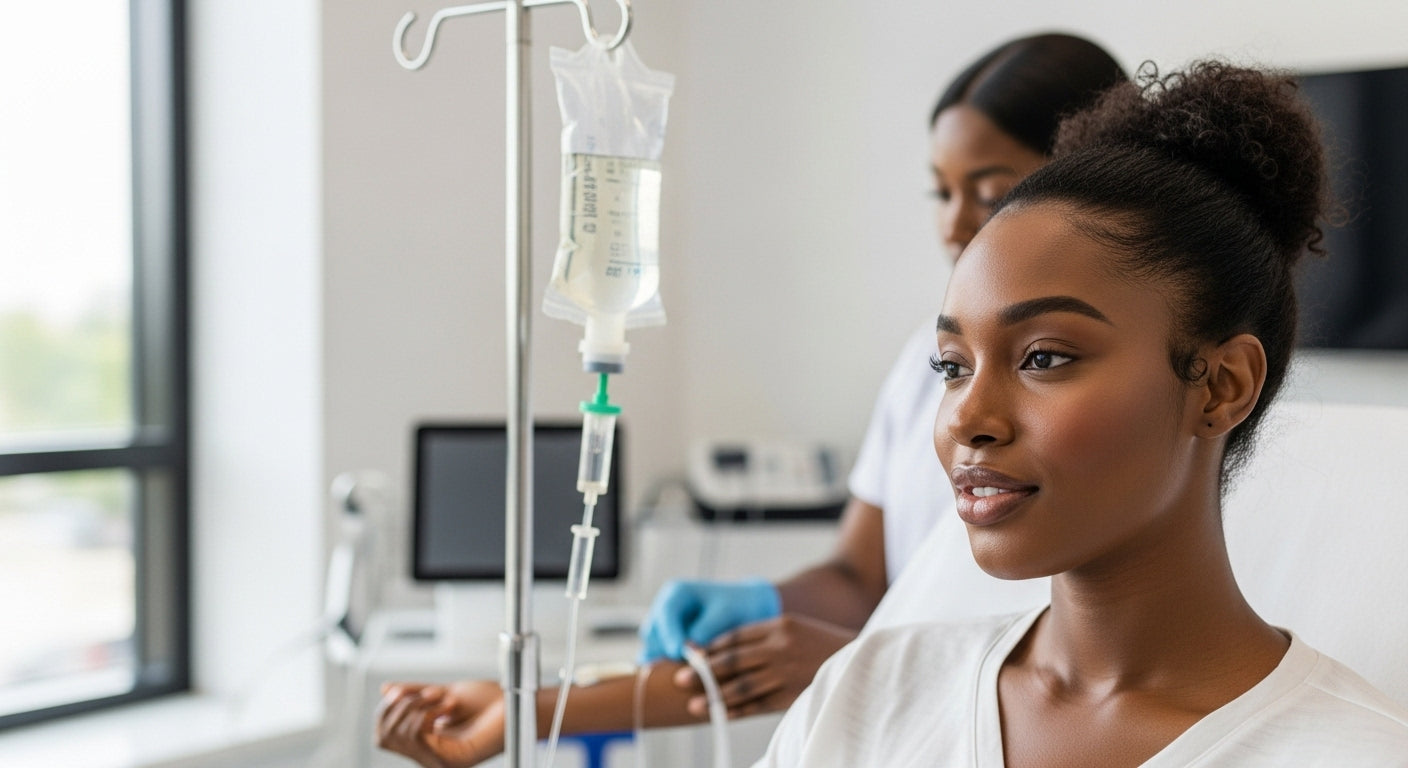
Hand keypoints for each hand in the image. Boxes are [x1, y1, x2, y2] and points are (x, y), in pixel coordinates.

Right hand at [375, 680, 505, 767]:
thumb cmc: (489, 701)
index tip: (401, 690)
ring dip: (417, 706)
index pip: (383, 733)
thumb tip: (385, 689)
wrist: (516, 702)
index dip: (386, 709)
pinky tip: (447, 705)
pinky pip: (419, 739)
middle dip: (400, 705)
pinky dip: (428, 714)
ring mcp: (440, 761)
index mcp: (425, 741)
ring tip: (443, 698)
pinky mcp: (452, 761)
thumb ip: (413, 693)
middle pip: (383, 736)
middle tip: (428, 693)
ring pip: (399, 735)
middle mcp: (429, 755)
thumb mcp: (443, 692)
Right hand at [638, 578, 781, 662]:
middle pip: (652, 634)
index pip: (666, 613)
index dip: (670, 634)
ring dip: (664, 664)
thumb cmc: (737, 607)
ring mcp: (663, 628)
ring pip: (652, 649)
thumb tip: (689, 653)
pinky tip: (684, 679)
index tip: (679, 654)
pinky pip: (659, 660)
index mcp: (677, 593)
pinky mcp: (667, 645)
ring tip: (684, 676)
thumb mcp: (724, 615)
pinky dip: (668, 670)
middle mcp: (664, 610)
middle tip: (681, 670)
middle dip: (663, 652)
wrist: (746, 610)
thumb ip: (705, 631)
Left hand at [674, 614, 856, 718]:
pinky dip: (737, 711)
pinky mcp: (794, 695)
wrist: (862, 660)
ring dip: (714, 695)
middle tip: (678, 677)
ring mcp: (787, 673)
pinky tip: (719, 715)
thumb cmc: (821, 644)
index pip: (735, 637)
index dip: (710, 647)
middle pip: (733, 660)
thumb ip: (764, 636)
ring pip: (742, 686)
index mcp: (780, 625)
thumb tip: (723, 649)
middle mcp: (781, 648)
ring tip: (692, 703)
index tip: (689, 653)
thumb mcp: (794, 627)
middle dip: (703, 670)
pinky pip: (759, 705)